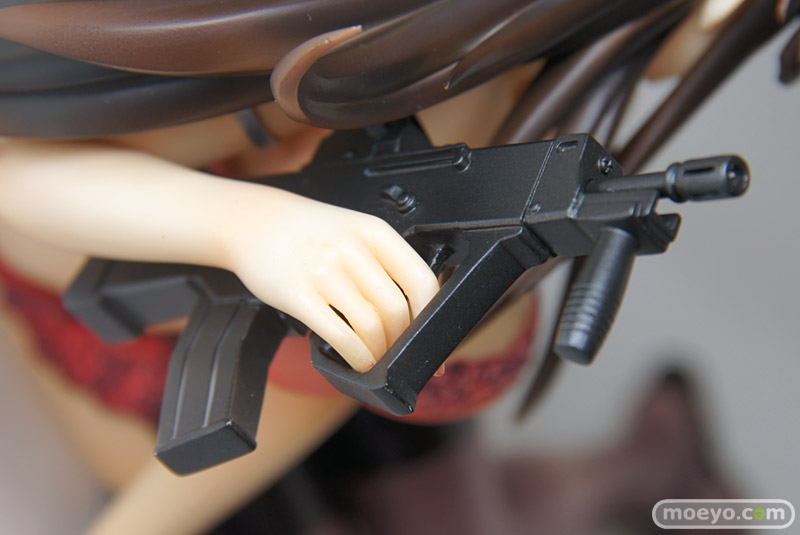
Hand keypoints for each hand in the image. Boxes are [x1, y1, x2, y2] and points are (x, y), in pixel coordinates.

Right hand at [225, 188, 438, 371]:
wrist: (252, 221)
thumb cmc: (307, 233)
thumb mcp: (352, 233)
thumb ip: (381, 265)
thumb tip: (412, 314)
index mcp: (374, 232)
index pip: (420, 279)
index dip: (431, 318)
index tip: (431, 344)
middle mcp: (352, 248)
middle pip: (396, 309)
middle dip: (401, 342)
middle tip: (397, 357)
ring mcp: (324, 270)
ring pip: (371, 325)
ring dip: (379, 354)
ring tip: (376, 361)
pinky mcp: (298, 293)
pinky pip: (339, 335)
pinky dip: (355, 357)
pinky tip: (356, 361)